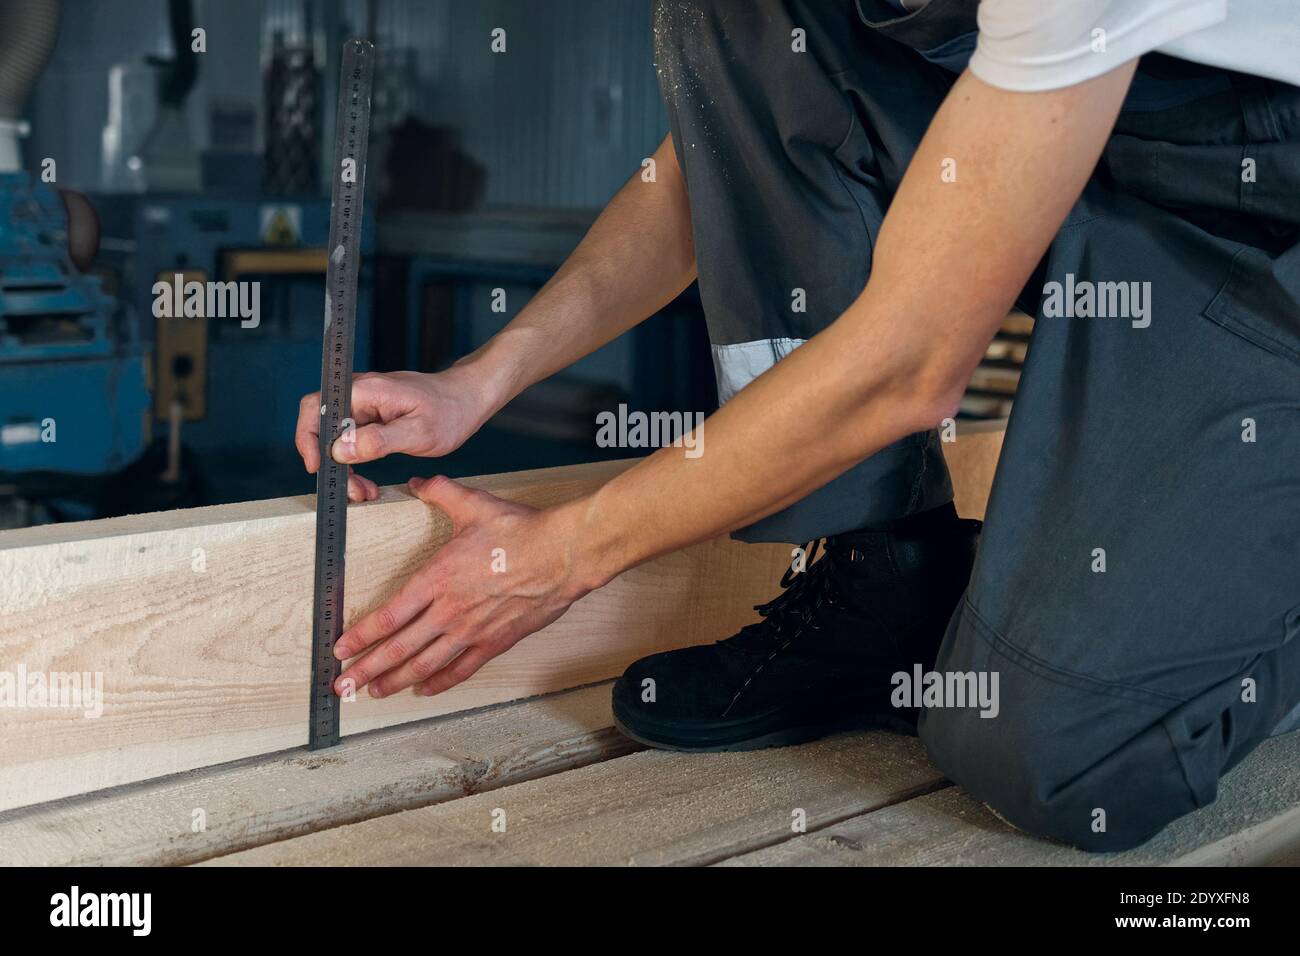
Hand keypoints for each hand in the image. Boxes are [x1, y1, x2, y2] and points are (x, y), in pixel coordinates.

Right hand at [294, 368, 493, 502]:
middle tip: (350, 491)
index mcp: (366, 390)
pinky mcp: (373, 417)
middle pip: (323, 426)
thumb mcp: (418, 432)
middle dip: (330, 462)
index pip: (316, 407)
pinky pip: (352, 441)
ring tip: (363, 493)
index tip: (318, 467)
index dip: (308, 437)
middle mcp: (360, 393)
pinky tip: (368, 483)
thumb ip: (379, 441)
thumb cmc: (449, 411)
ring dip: (344, 468)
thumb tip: (340, 450)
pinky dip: (356, 463)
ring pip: (337, 438)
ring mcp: (365, 405)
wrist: (468, 399)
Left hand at [332, 475, 595, 698]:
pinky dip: (440, 682)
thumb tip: (418, 482)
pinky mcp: (495, 642)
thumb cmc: (520, 531)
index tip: (340, 648)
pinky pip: (461, 669)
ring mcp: (471, 630)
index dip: (360, 636)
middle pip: (397, 648)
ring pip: (424, 665)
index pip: (388, 615)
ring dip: (395, 681)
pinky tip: (424, 689)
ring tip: (374, 692)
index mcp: (436, 579)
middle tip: (343, 685)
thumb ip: (440, 493)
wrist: (562, 555)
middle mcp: (448, 611)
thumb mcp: (473, 504)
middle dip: (366, 669)